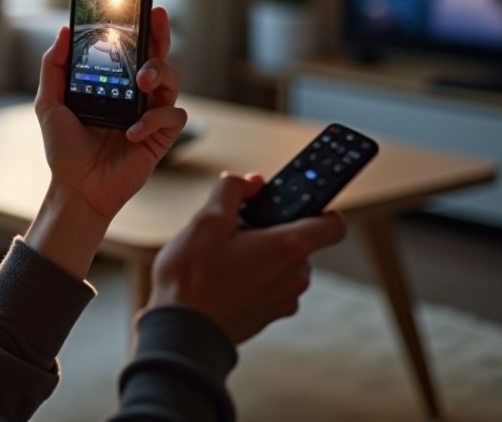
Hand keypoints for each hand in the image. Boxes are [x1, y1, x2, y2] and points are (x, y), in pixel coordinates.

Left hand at [34, 7, 187, 224]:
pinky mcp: (160, 138)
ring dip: (160, 73)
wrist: (75, 187)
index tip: (145, 5)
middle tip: (156, 20)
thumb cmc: (64, 147)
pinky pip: (172, 118)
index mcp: (114, 82)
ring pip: (173, 81)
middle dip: (161, 35)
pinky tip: (132, 130)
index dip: (142, 26)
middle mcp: (136, 94)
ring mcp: (150, 114)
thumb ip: (53, 66)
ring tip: (142, 81)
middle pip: (159, 56)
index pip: (133, 47)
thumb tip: (64, 31)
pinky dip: (154, 119)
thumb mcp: (49, 102)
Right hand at [146, 172, 347, 343]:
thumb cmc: (193, 278)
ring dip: (260, 253)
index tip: (298, 202)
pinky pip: (270, 285)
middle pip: (298, 241)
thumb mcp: (207, 219)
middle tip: (235, 227)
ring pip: (281, 264)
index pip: (334, 225)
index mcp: (288, 248)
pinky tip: (222, 275)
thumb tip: (252, 183)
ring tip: (222, 254)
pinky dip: (253, 275)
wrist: (182, 333)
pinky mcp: (268, 316)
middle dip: (270, 229)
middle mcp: (294, 277)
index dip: (321, 207)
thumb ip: (233, 191)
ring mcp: (283, 300)